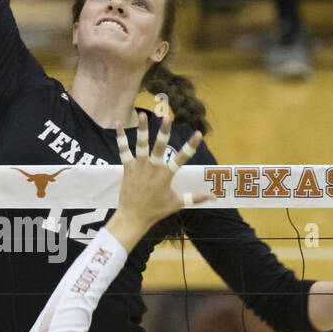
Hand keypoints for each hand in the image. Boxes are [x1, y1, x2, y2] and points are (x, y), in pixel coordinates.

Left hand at [107, 114, 210, 249]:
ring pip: (141, 145)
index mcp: (166, 175)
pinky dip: (121, 138)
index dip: (191, 146)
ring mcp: (139, 167)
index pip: (182, 158)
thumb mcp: (177, 203)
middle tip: (167, 118)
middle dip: (164, 132)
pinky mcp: (128, 168)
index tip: (198, 133)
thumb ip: (195, 197)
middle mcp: (153, 168)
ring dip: (142, 129)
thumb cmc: (156, 210)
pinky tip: (118, 124)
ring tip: (143, 114)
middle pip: (160, 147)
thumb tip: (214, 196)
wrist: (133, 217)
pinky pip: (124, 151)